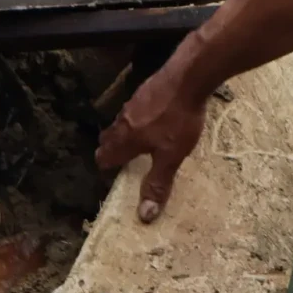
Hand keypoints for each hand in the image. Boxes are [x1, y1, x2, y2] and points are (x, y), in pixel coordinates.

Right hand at [96, 59, 209, 222]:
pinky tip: (153, 117)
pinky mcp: (145, 89)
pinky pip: (134, 109)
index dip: (106, 167)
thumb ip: (158, 183)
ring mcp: (133, 102)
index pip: (105, 157)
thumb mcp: (171, 156)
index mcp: (126, 140)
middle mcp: (123, 121)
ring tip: (135, 141)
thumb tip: (144, 215)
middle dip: (111, 149)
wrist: (188, 76)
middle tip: (120, 160)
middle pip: (108, 138)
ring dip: (123, 133)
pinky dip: (137, 118)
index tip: (110, 173)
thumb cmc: (178, 119)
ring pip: (120, 122)